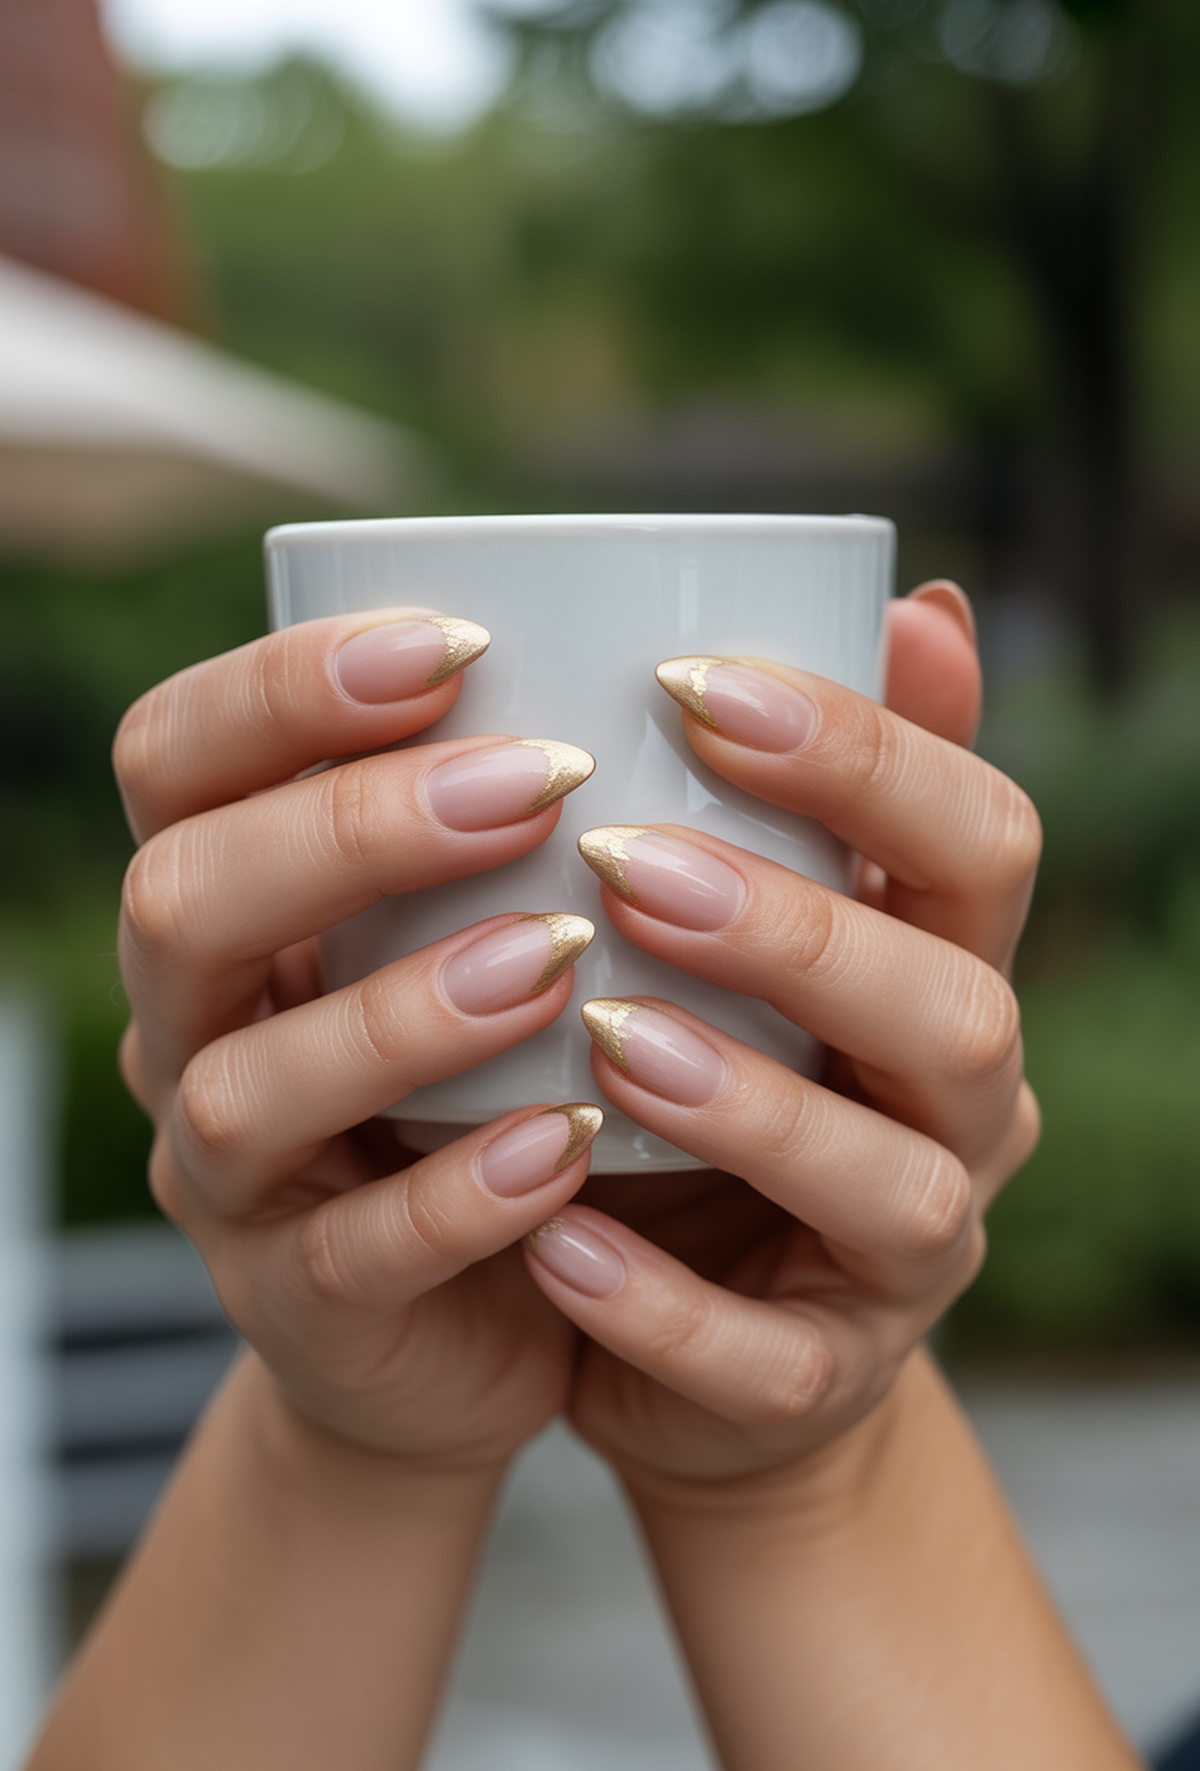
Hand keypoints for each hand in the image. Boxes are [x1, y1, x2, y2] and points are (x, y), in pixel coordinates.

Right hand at [114, 609, 601, 1468]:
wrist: (488, 1319)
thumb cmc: (512, 1076)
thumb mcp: (505, 926)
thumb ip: (559, 810)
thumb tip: (759, 646)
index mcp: (230, 904)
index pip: (176, 762)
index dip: (281, 690)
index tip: (457, 642)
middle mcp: (195, 1030)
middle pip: (181, 901)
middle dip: (347, 828)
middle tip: (531, 784)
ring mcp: (232, 1181)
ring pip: (245, 1089)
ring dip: (400, 1013)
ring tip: (556, 956)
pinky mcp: (302, 1310)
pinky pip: (352, 1256)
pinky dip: (459, 1195)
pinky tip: (569, 1140)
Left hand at [523, 583, 1041, 1482]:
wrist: (694, 1317)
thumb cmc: (718, 1079)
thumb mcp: (773, 930)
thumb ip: (827, 787)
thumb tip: (914, 598)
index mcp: (944, 971)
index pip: (981, 843)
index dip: (869, 759)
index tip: (698, 684)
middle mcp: (958, 1110)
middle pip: (954, 1011)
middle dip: (801, 933)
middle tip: (629, 865)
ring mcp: (904, 1256)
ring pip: (892, 1188)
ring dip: (752, 1110)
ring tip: (606, 1038)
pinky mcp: (817, 1377)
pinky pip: (769, 1360)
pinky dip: (661, 1306)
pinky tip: (552, 1238)